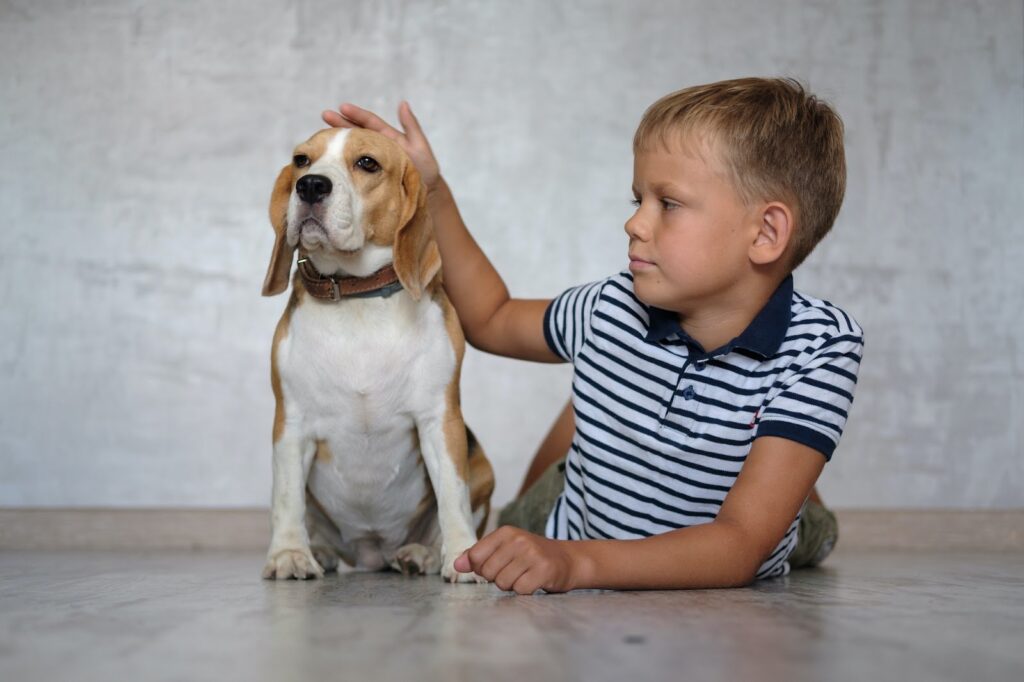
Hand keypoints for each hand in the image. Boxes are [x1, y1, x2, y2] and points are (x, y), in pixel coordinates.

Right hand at [322, 101, 440, 194]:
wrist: (425, 194)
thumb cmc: (425, 170)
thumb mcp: (420, 146)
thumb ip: (411, 126)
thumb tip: (403, 103)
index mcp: (385, 137)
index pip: (368, 122)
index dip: (356, 115)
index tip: (342, 107)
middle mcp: (375, 146)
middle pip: (355, 132)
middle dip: (340, 123)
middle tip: (325, 115)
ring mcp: (370, 161)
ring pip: (351, 147)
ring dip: (338, 140)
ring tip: (322, 134)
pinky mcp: (367, 175)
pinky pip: (353, 166)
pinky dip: (342, 160)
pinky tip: (330, 158)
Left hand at [453, 526, 583, 594]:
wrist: (568, 560)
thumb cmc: (531, 556)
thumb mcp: (505, 549)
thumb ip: (479, 555)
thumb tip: (456, 565)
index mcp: (506, 532)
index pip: (475, 556)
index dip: (480, 568)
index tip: (495, 566)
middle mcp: (518, 540)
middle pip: (487, 572)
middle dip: (497, 578)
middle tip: (514, 571)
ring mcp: (532, 554)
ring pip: (503, 583)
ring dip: (512, 585)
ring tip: (524, 575)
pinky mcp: (544, 570)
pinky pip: (520, 590)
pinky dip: (525, 591)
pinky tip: (534, 581)